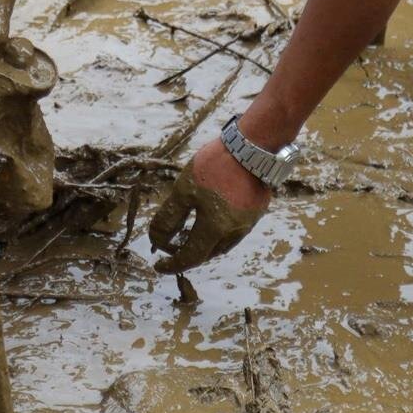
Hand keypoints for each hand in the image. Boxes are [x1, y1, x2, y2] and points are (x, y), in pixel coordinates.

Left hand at [146, 138, 269, 273]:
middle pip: (208, 253)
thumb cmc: (214, 168)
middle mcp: (235, 231)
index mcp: (216, 229)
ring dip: (205, 245)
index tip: (159, 266)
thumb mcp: (184, 190)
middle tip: (172, 249)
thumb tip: (156, 238)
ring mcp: (248, 221)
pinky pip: (235, 229)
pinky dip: (219, 232)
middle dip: (188, 255)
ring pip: (223, 243)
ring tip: (191, 237)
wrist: (252, 147)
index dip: (173, 264)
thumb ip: (169, 217)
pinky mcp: (256, 209)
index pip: (191, 256)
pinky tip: (213, 220)